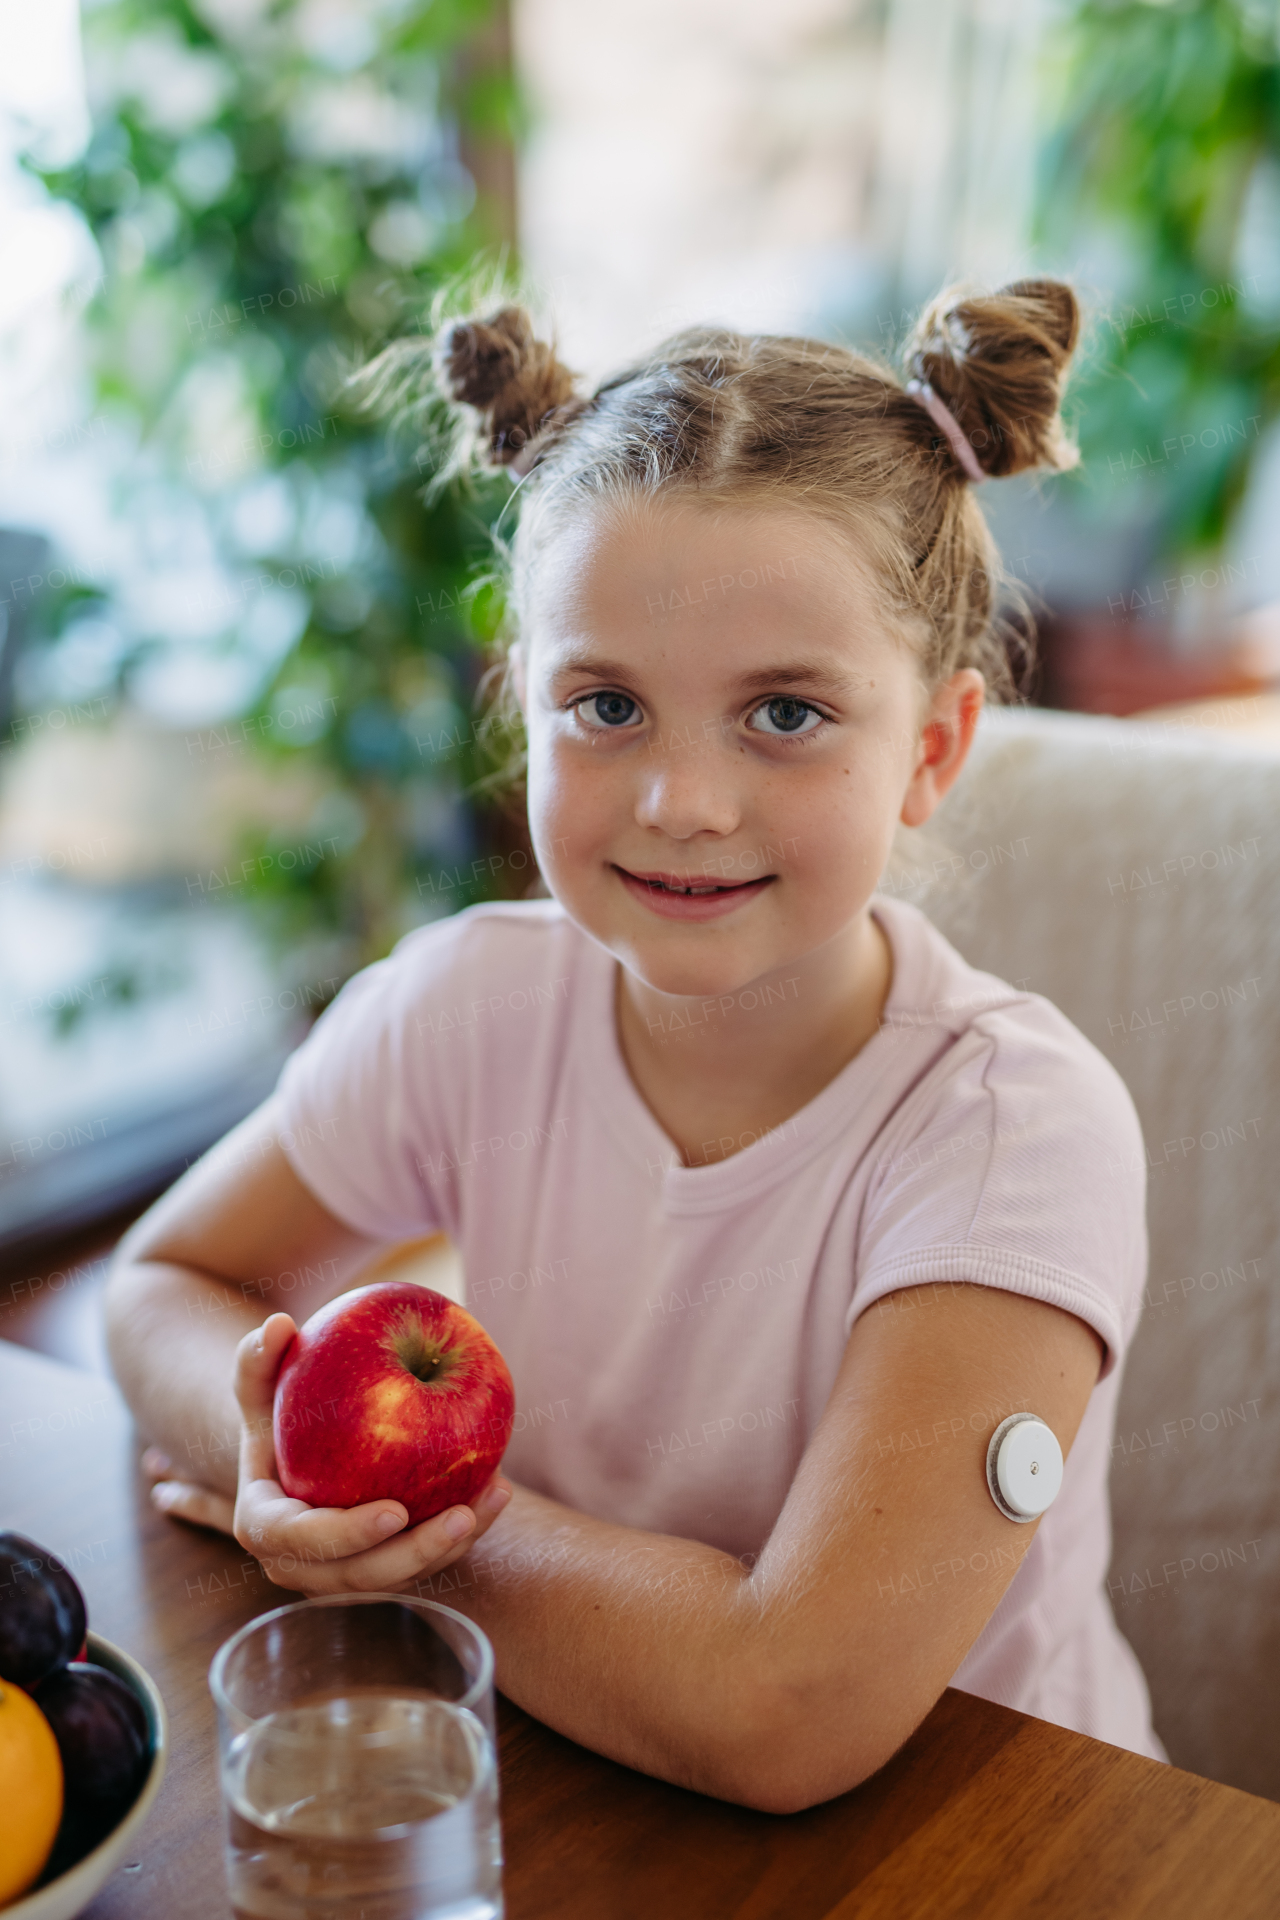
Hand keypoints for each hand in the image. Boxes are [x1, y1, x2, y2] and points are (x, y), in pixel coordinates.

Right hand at [150, 1312, 512, 1594]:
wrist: (294, 1455)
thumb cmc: (278, 1415)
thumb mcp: (261, 1387)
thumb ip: (258, 1359)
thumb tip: (278, 1323)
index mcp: (265, 1527)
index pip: (302, 1541)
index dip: (346, 1535)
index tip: (395, 1511)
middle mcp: (301, 1565)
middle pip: (361, 1577)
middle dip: (416, 1554)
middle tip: (463, 1515)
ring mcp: (343, 1575)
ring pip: (402, 1576)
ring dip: (453, 1546)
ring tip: (495, 1496)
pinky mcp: (382, 1570)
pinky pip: (425, 1563)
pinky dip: (464, 1534)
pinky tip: (498, 1489)